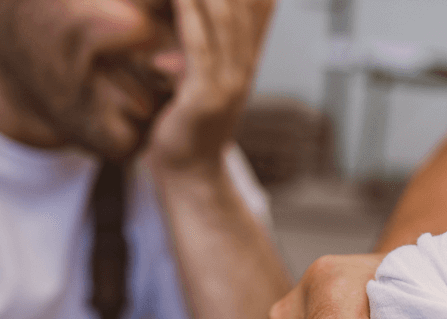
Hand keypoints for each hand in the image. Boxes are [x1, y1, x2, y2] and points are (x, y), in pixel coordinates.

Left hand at [148, 0, 273, 174]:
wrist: (189, 173)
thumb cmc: (186, 123)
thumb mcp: (200, 75)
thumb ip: (201, 43)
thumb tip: (188, 11)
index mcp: (245, 55)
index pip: (259, 3)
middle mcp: (244, 63)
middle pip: (243, 3)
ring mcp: (230, 80)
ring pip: (223, 16)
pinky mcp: (207, 95)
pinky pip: (199, 44)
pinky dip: (189, 13)